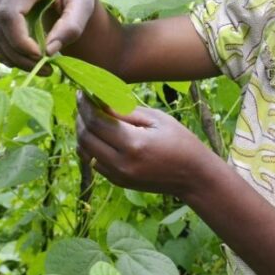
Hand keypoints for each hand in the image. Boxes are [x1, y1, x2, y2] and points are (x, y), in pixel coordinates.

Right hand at [0, 0, 95, 70]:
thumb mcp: (85, 1)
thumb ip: (72, 26)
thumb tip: (48, 52)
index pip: (9, 14)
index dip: (20, 41)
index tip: (41, 56)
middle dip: (17, 54)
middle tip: (44, 67)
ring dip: (7, 55)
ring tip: (35, 65)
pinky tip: (20, 58)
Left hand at [76, 94, 218, 196]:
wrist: (194, 176)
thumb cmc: (181, 141)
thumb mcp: (157, 119)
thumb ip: (126, 111)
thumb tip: (100, 100)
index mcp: (134, 144)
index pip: (96, 121)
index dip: (85, 104)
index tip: (82, 91)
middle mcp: (121, 163)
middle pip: (86, 136)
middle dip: (80, 116)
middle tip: (83, 102)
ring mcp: (118, 176)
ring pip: (85, 151)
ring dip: (82, 132)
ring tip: (87, 116)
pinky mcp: (118, 182)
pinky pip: (94, 162)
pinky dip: (91, 146)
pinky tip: (98, 134)